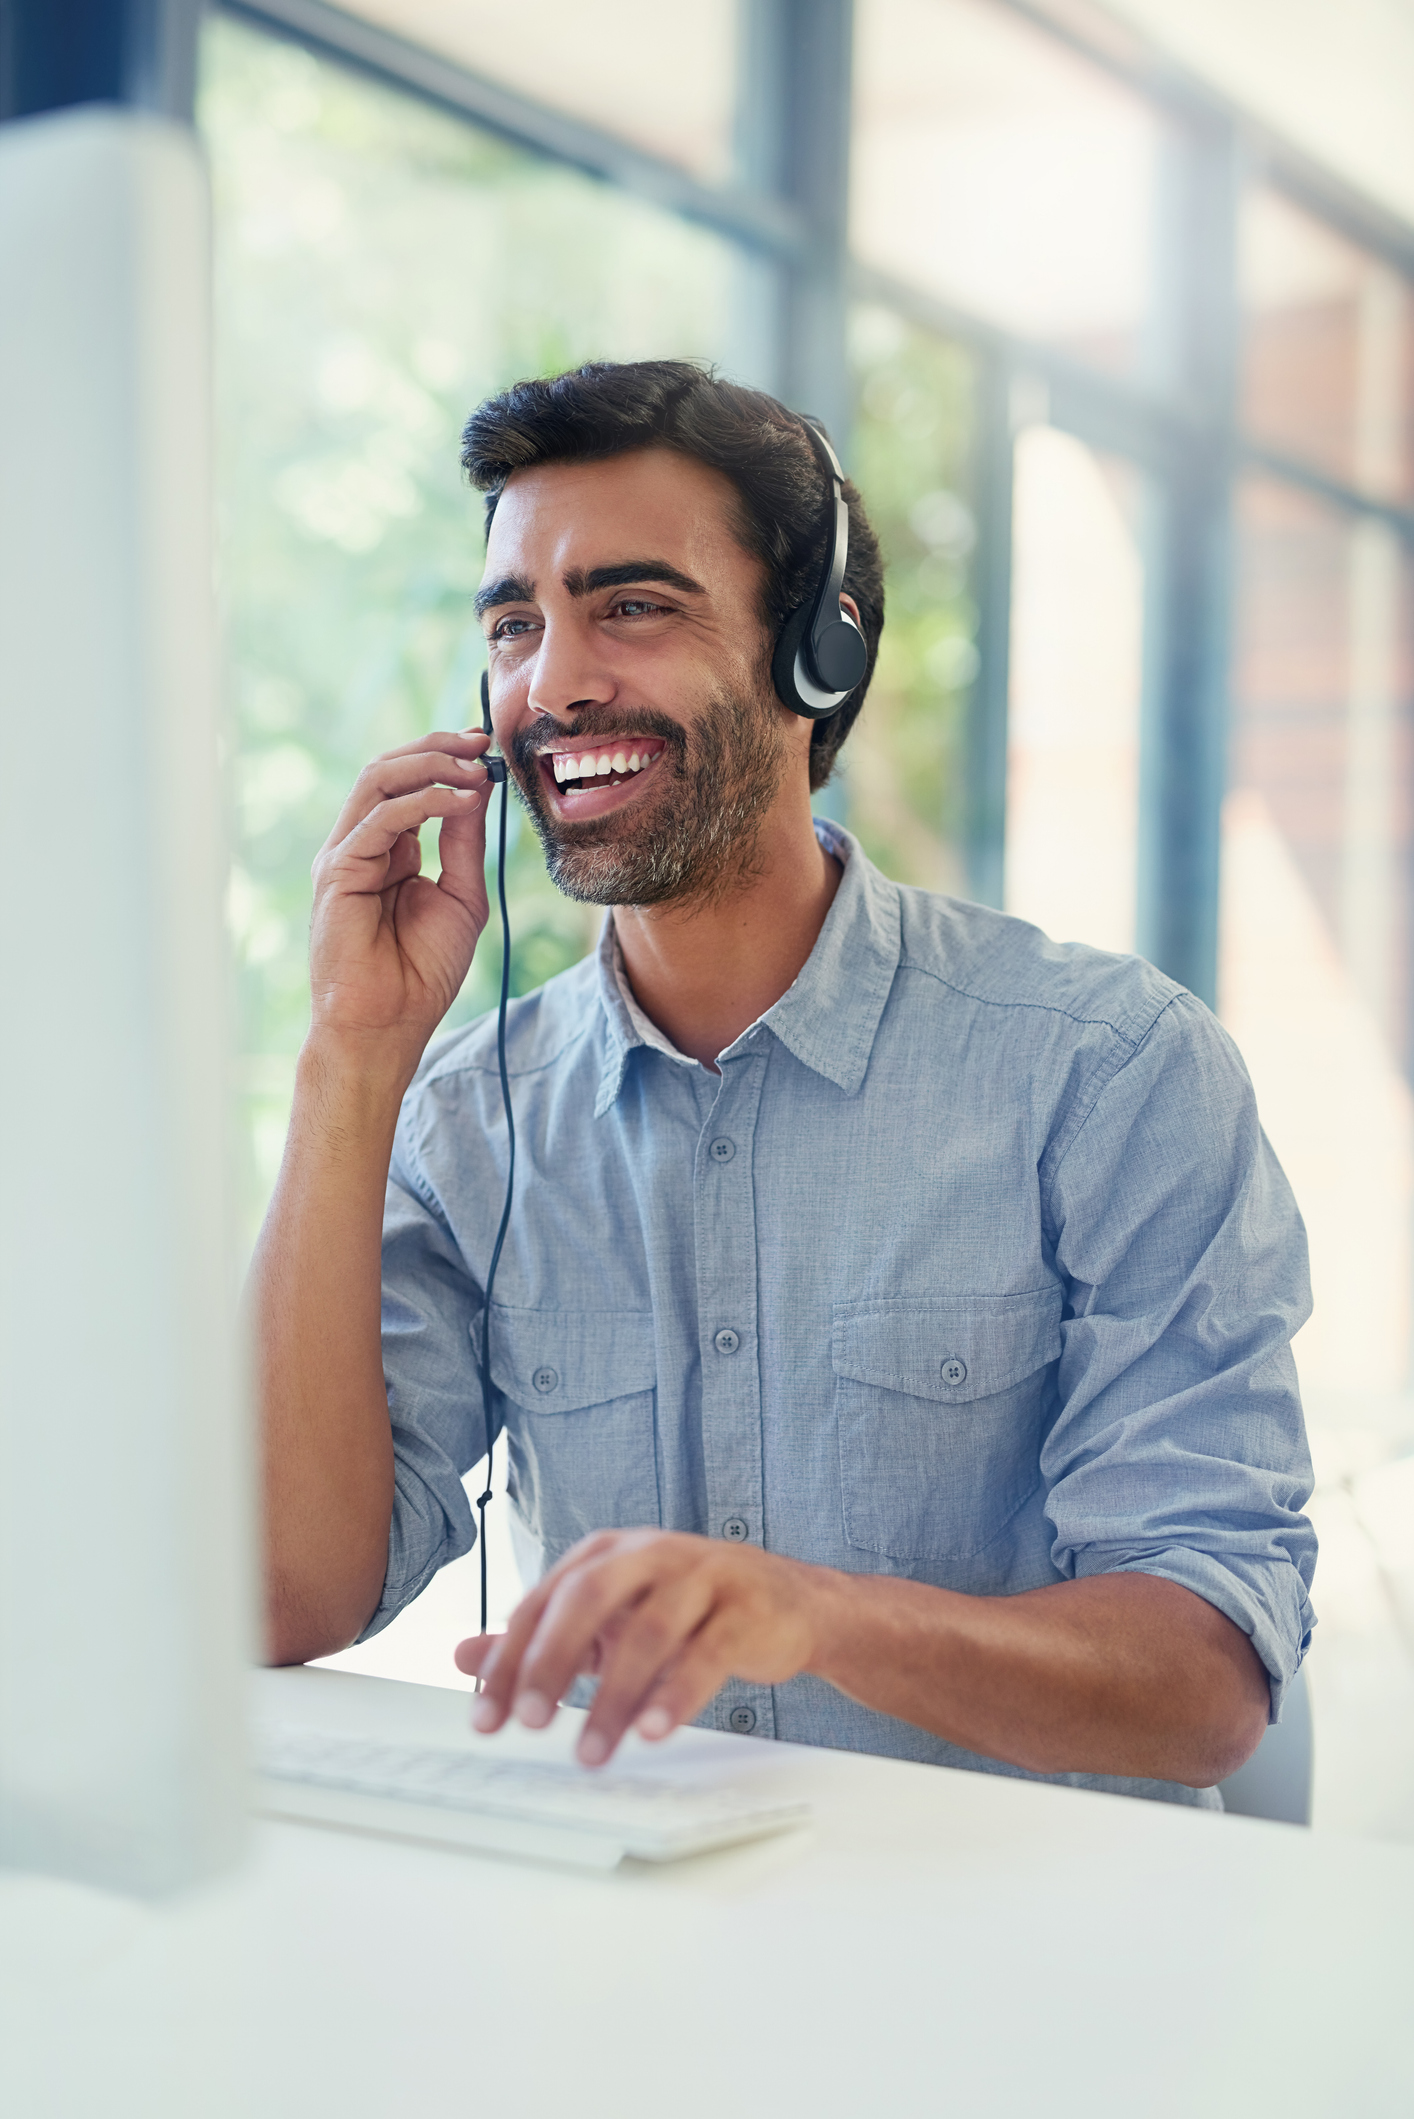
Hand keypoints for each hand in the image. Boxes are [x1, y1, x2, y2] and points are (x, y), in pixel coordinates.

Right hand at [307, 729, 494, 1072]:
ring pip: (377, 781)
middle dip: (437, 747)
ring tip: (472, 767)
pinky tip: (457, 799)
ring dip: (429, 764)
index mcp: (388, 848)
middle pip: (388, 769)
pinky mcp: (338, 872)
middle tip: (480, 742)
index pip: (409, 782)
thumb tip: (478, 787)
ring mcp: (345, 855)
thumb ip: (464, 842)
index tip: (487, 747)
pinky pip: (377, 819)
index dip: (445, 757)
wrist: (388, 1024)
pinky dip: (420, 801)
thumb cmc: (422, 972)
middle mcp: (361, 844)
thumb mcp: (460, 895)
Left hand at [454, 1530, 832, 1767]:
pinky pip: (706, 1652)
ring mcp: (700, 1576)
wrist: (788, 1602)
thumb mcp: (607, 1619)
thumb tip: (462, 1656)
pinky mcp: (744, 1609)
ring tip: (592, 1753)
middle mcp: (648, 1554)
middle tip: (530, 1723)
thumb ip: (540, 1637)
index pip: (542, 1603)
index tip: (486, 1719)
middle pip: (587, 1599)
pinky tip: (654, 1731)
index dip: (509, 1662)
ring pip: (648, 1632)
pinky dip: (677, 1693)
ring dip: (615, 1697)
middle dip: (552, 1662)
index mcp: (605, 1554)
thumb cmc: (685, 1611)